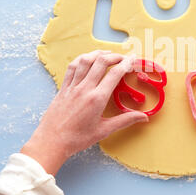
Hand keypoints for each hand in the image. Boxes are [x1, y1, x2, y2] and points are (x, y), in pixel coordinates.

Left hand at [21, 50, 147, 174]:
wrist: (52, 141)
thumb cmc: (77, 139)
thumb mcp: (104, 130)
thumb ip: (125, 120)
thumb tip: (143, 117)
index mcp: (97, 99)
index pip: (115, 74)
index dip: (126, 64)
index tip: (133, 59)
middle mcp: (85, 89)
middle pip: (101, 62)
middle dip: (114, 56)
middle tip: (123, 57)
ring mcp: (72, 87)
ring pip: (85, 61)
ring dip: (98, 53)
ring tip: (107, 53)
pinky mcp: (63, 88)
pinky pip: (72, 67)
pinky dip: (81, 59)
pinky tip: (87, 58)